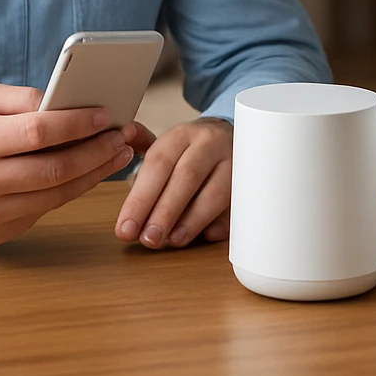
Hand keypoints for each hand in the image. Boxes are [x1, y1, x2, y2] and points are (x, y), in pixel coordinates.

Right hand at [0, 84, 135, 246]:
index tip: (106, 115)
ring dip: (93, 175)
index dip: (79, 124)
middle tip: (123, 138)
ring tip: (115, 156)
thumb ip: (19, 98)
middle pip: (55, 169)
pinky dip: (67, 193)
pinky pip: (40, 212)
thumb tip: (63, 101)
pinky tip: (84, 176)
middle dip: (97, 152)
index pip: (40, 132)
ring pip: (55, 195)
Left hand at [114, 117, 232, 248]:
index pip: (158, 164)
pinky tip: (206, 235)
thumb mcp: (164, 145)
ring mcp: (235, 161)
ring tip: (174, 240)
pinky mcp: (251, 181)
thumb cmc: (189, 151)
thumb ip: (139, 149)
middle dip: (165, 212)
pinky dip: (222, 222)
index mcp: (182, 135)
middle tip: (149, 240)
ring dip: (193, 220)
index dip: (140, 199)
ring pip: (217, 191)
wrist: (231, 138)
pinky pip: (238, 205)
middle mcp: (210, 144)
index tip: (125, 228)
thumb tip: (125, 138)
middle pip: (187, 176)